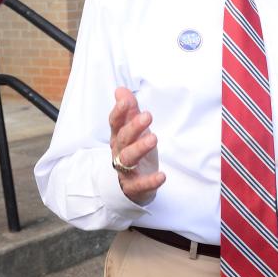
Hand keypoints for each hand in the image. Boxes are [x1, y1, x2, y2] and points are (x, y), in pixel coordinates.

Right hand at [109, 87, 164, 204]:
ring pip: (128, 158)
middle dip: (133, 127)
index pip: (115, 123)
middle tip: (148, 116)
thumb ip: (130, 111)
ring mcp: (125, 170)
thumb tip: (121, 90)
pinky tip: (162, 176)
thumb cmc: (134, 152)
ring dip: (140, 148)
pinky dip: (150, 181)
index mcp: (118, 137)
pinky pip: (140, 185)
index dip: (119, 112)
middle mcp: (119, 152)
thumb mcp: (134, 131)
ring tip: (154, 139)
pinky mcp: (134, 187)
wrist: (132, 186)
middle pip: (123, 138)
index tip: (126, 101)